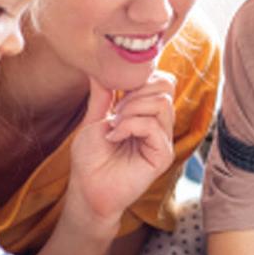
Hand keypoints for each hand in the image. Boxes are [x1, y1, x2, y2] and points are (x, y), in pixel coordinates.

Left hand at [65, 74, 175, 229]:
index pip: (161, 80)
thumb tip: (101, 66)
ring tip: (113, 125)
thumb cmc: (90, 158)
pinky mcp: (163, 155)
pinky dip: (130, 126)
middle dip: (136, 91)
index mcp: (147, 113)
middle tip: (114, 110)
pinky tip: (114, 137)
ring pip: (161, 103)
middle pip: (166, 85)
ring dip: (131, 109)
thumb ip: (104, 93)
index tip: (114, 94)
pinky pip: (153, 126)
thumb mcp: (94, 118)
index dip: (139, 78)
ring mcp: (163, 139)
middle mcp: (160, 124)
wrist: (87, 189)